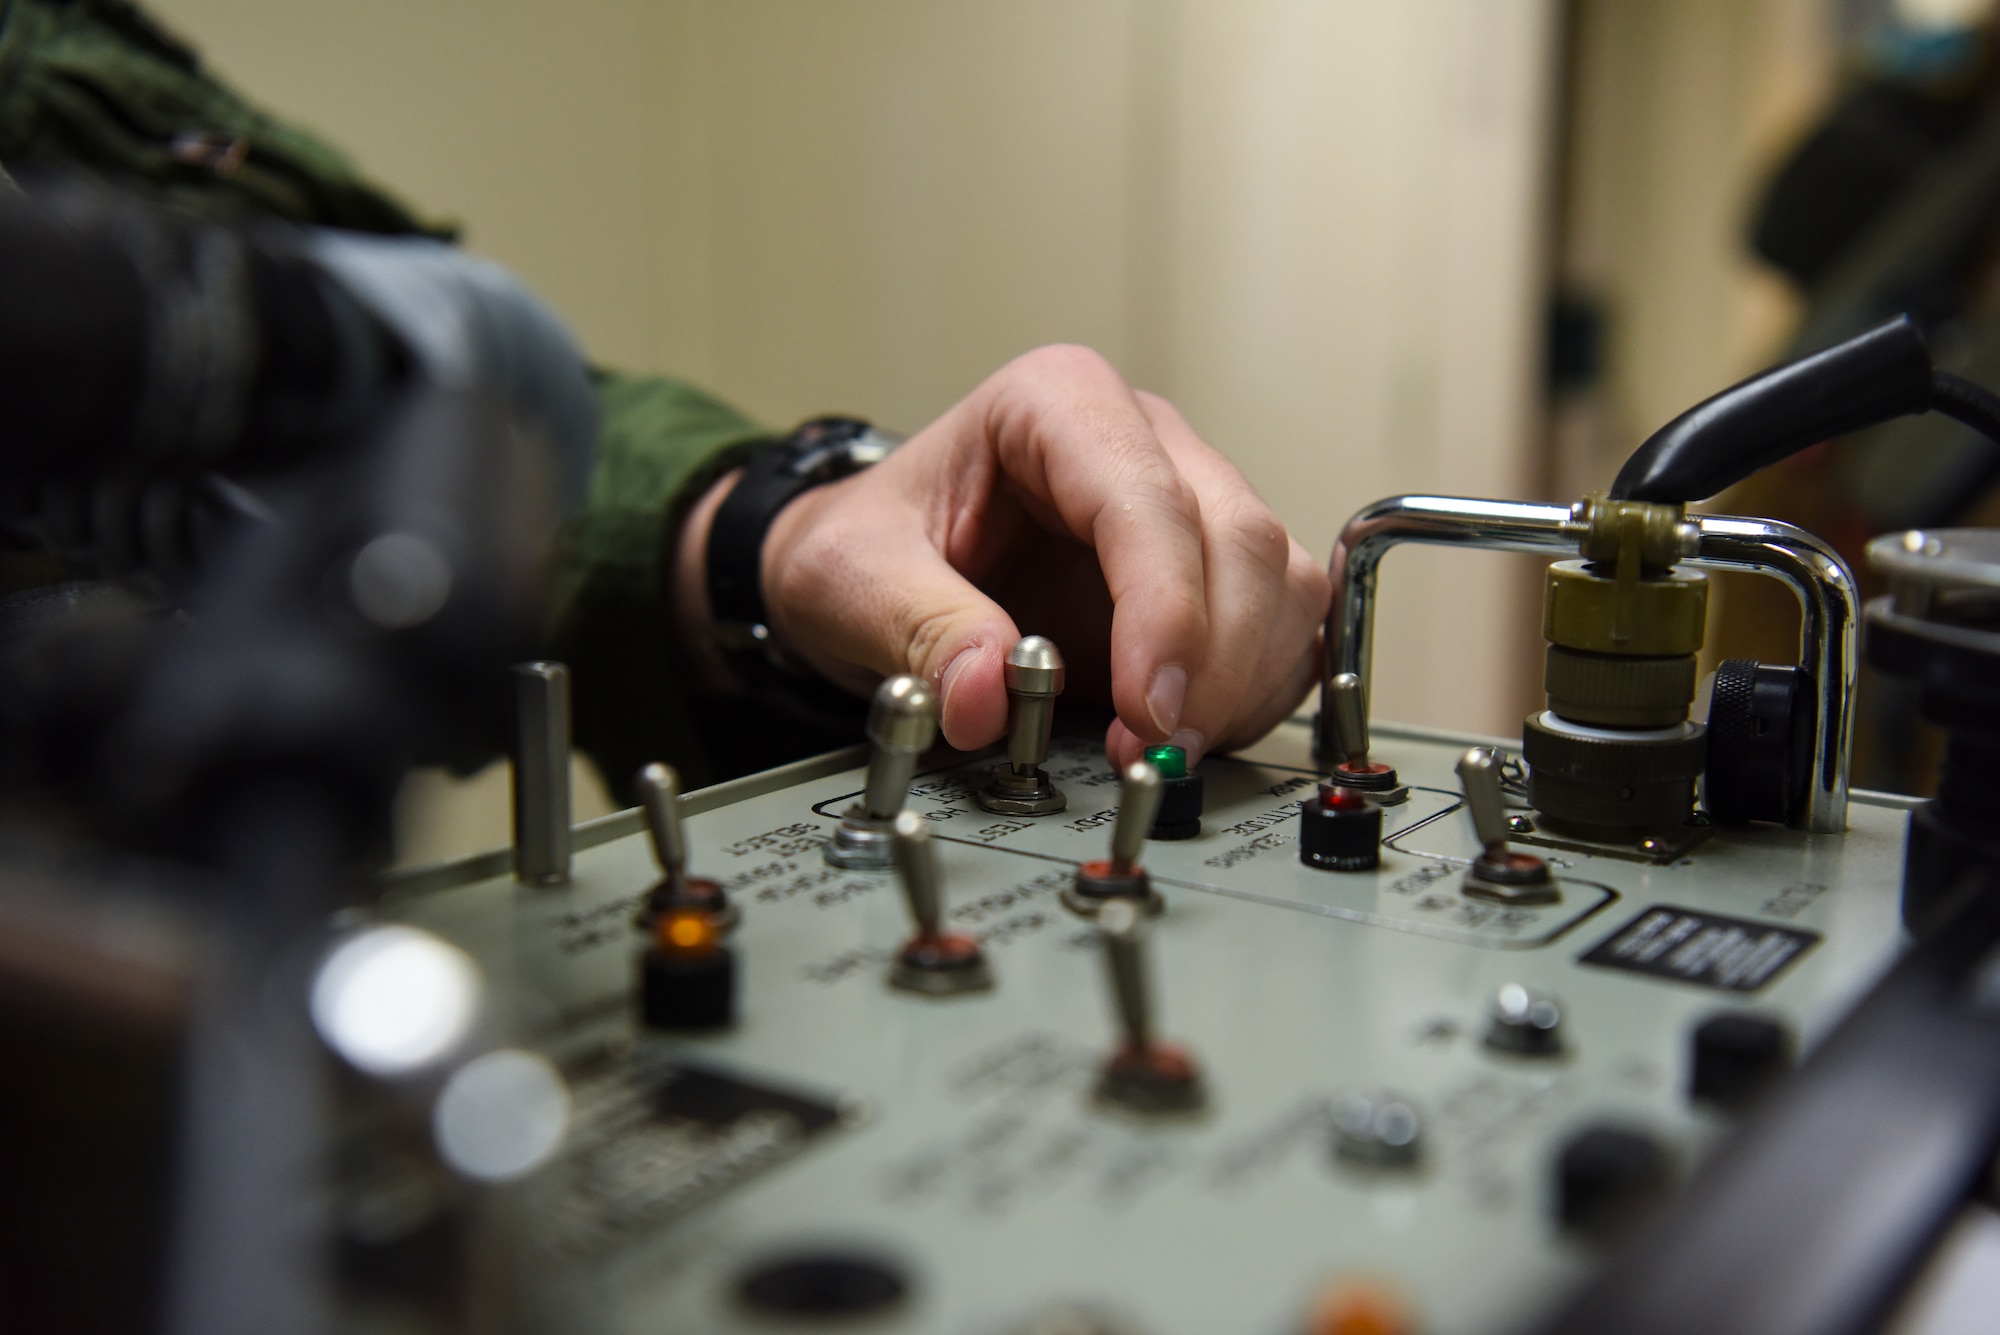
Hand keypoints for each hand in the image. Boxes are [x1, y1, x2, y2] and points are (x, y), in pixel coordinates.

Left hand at [679, 345, 1329, 767]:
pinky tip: (1187, 734)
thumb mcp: (849, 577)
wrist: (874, 569)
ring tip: (1164, 750)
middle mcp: (1143, 440)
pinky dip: (1251, 695)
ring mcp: (1188, 504)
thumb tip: (984, 696)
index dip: (1165, 611)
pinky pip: (1278, 630)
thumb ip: (916, 627)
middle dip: (1214, 661)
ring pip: (1279, 583)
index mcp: (1057, 404)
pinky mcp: (1209, 577)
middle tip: (1155, 749)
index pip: (1148, 500)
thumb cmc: (869, 544)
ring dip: (1243, 682)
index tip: (1146, 707)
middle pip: (1239, 539)